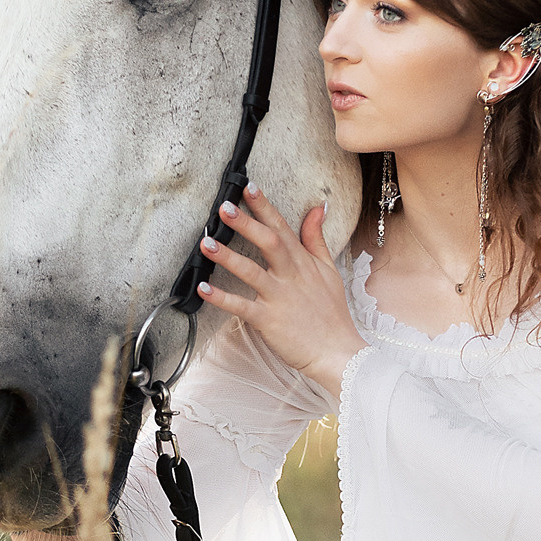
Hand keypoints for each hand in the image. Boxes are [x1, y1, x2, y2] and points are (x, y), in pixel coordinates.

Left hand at [198, 184, 363, 394]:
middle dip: (246, 224)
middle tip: (224, 207)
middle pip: (268, 243)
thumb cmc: (332, 313)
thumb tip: (317, 208)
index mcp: (302, 262)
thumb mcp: (329, 270)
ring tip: (206, 243)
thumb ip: (317, 239)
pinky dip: (222, 298)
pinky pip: (242, 307)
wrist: (338, 352)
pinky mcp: (269, 320)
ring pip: (252, 272)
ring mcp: (279, 298)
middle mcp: (290, 276)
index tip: (248, 187)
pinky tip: (203, 288)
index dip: (265, 207)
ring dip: (227, 257)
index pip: (282, 228)